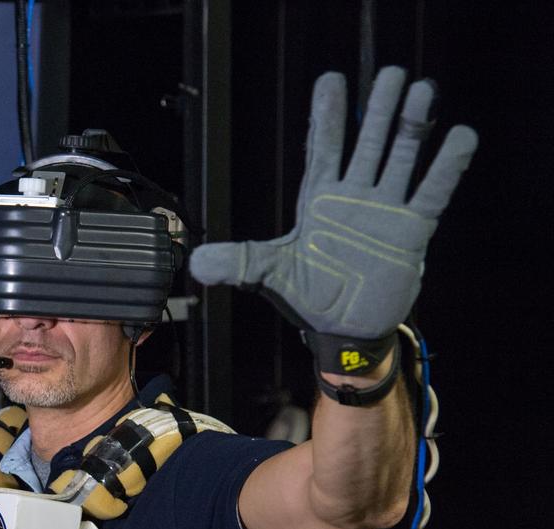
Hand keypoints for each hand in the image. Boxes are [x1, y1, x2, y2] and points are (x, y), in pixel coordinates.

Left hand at [189, 66, 477, 376]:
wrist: (345, 327)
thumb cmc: (308, 295)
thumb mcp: (268, 274)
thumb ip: (238, 262)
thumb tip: (196, 264)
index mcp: (318, 200)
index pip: (324, 149)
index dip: (327, 117)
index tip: (330, 81)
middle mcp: (354, 196)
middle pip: (368, 142)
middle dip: (376, 108)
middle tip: (388, 73)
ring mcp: (385, 208)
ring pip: (401, 157)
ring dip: (411, 126)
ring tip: (421, 90)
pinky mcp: (412, 228)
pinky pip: (432, 191)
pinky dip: (446, 166)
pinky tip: (460, 136)